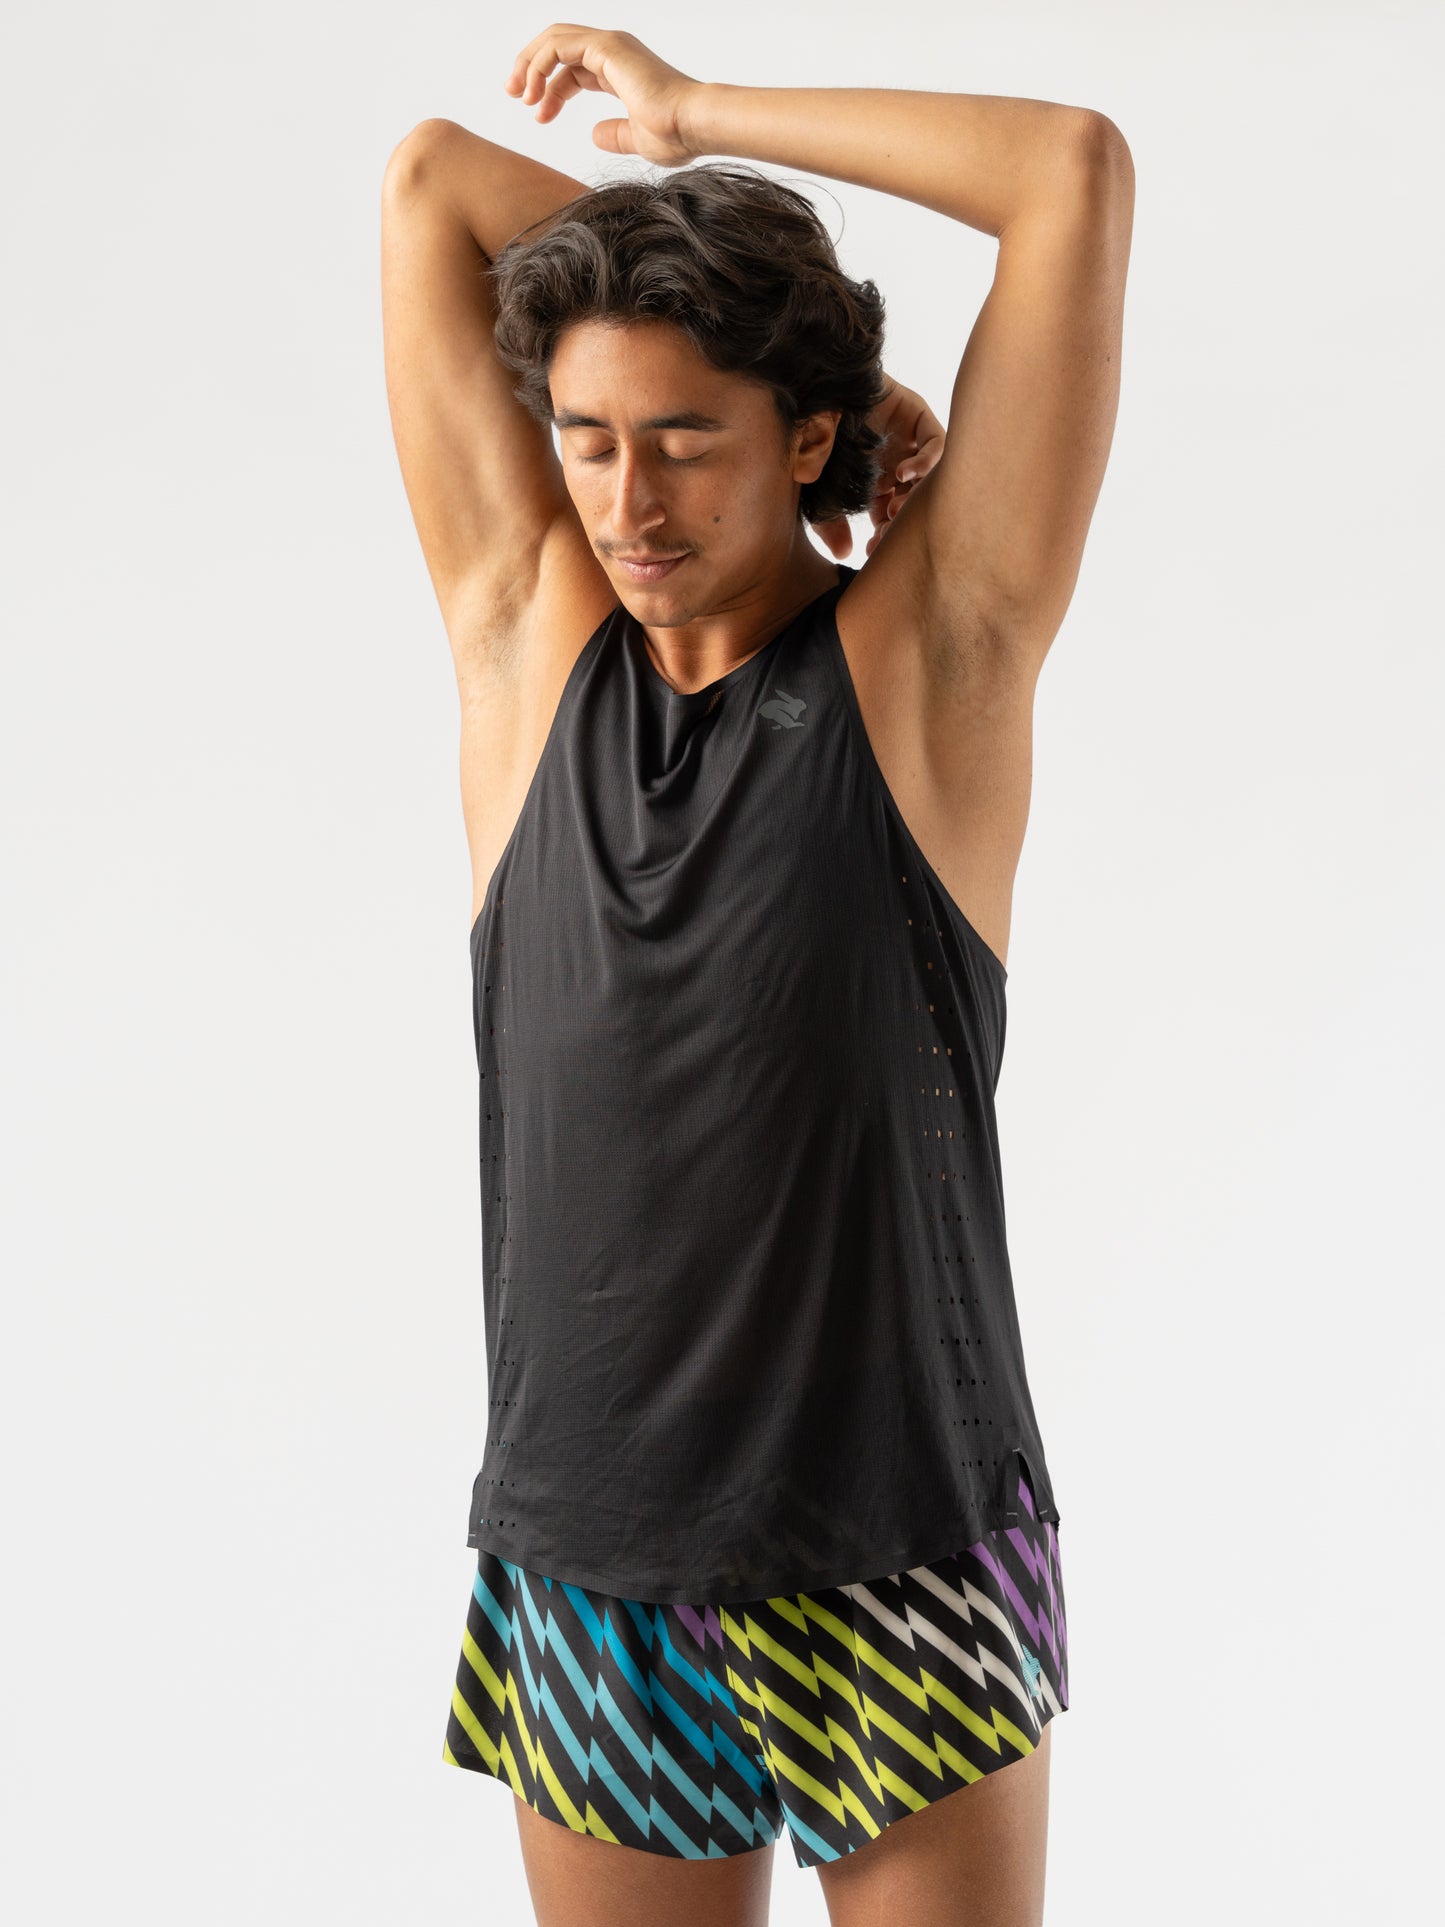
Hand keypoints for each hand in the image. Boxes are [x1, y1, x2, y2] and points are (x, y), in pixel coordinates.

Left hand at [504, 24, 701, 166]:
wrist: (693, 125)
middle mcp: (613, 51)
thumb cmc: (676, 135)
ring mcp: (610, 45)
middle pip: (558, 47)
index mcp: (619, 69)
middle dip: (530, 68)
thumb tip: (593, 134)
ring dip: (530, 64)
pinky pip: (559, 45)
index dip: (550, 91)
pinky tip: (533, 92)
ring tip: (518, 95)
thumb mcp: (637, 140)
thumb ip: (615, 134)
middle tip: (513, 94)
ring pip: (554, 40)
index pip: (572, 69)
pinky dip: (539, 64)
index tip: (538, 116)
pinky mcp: (606, 47)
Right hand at [813, 377, 946, 561]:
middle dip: (900, 521)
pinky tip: (904, 474)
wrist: (812, 392)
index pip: (891, 514)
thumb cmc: (810, 438)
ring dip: (914, 497)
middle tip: (885, 534)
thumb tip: (844, 554)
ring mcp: (909, 439)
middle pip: (913, 499)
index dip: (885, 534)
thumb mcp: (818, 489)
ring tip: (893, 508)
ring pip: (929, 476)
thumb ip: (830, 522)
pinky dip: (925, 462)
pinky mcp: (917, 415)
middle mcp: (896, 461)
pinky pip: (937, 443)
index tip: (872, 548)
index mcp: (876, 480)